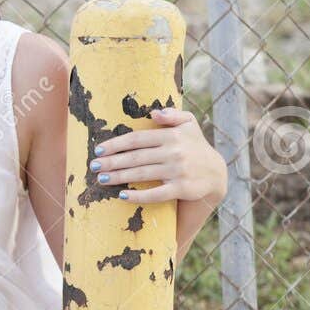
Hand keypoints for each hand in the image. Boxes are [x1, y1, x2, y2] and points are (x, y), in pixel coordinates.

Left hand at [89, 106, 227, 203]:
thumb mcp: (189, 124)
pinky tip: (121, 196)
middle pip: (135, 157)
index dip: (116, 144)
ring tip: (101, 179)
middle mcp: (174, 152)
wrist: (215, 172)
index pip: (137, 139)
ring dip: (118, 177)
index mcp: (172, 136)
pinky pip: (156, 194)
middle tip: (93, 166)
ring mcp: (178, 171)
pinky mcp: (181, 188)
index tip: (99, 149)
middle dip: (112, 162)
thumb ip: (172, 115)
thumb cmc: (194, 145)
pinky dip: (138, 196)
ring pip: (142, 174)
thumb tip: (154, 113)